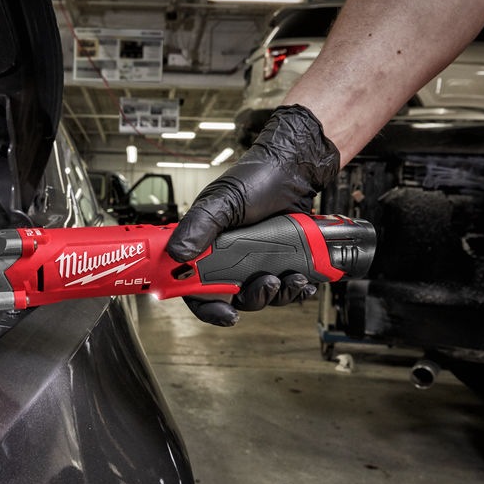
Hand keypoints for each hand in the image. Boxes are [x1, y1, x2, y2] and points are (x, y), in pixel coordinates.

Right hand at [166, 104, 339, 325]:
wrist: (297, 169)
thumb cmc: (256, 178)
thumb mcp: (223, 201)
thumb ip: (199, 227)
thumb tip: (178, 253)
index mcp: (206, 246)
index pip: (195, 287)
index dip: (207, 307)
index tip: (226, 314)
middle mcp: (229, 258)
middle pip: (233, 298)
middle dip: (254, 298)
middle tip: (268, 283)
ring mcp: (256, 261)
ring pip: (262, 295)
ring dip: (279, 294)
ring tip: (293, 278)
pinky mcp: (280, 261)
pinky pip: (285, 287)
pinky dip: (296, 289)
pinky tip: (305, 281)